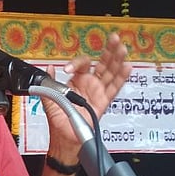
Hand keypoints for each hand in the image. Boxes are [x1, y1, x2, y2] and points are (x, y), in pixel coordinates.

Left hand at [42, 32, 130, 158]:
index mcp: (76, 80)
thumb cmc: (58, 119)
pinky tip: (127, 67)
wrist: (64, 137)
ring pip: (111, 73)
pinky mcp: (103, 102)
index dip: (77, 63)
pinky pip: (114, 89)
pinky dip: (121, 78)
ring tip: (122, 48)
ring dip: (117, 60)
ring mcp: (98, 92)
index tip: (68, 69)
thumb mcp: (49, 98)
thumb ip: (49, 82)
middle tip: (114, 38)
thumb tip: (47, 68)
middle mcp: (89, 84)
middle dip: (109, 51)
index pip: (82, 64)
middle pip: (102, 63)